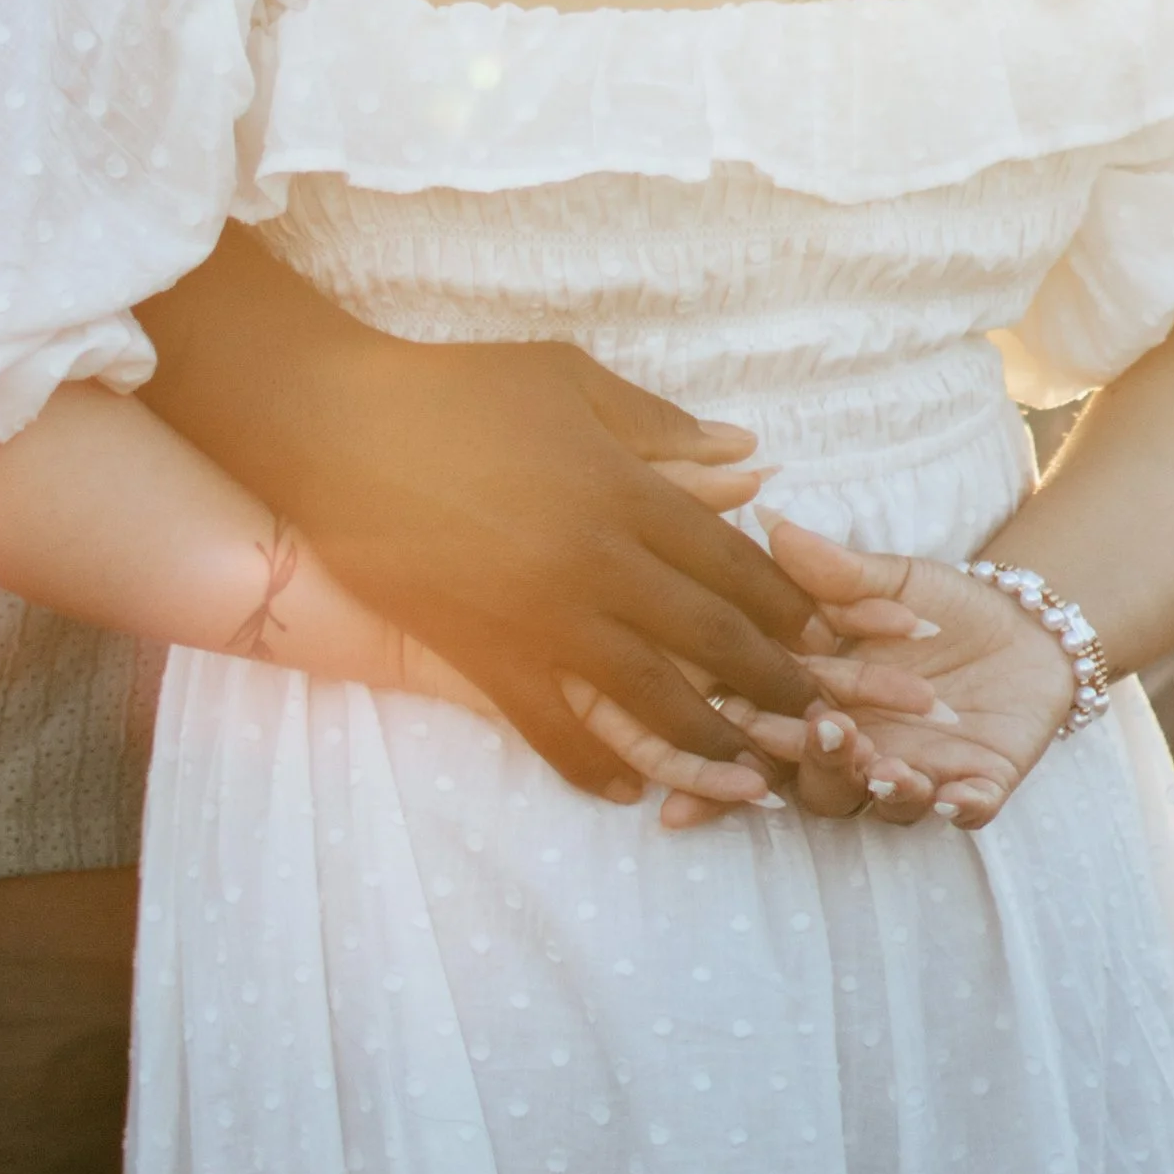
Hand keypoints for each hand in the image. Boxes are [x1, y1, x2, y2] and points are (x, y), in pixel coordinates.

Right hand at [138, 230, 830, 799]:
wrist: (337, 429)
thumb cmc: (457, 388)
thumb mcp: (569, 382)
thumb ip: (663, 427)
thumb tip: (750, 455)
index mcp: (624, 490)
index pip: (734, 561)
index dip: (791, 605)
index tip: (835, 639)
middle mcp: (596, 563)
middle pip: (712, 638)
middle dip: (779, 685)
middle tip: (828, 723)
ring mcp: (541, 618)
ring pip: (650, 698)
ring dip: (709, 741)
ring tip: (755, 775)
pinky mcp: (485, 657)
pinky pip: (554, 730)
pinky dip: (597, 766)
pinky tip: (628, 791)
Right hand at [730, 519, 1077, 833]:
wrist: (1030, 625)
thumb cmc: (945, 606)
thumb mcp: (893, 580)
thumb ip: (836, 570)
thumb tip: (772, 523)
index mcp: (823, 703)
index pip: (768, 725)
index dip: (741, 734)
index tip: (733, 722)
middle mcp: (859, 752)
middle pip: (817, 778)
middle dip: (817, 761)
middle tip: (827, 730)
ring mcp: (916, 774)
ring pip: (882, 806)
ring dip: (881, 792)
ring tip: (888, 769)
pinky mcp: (977, 787)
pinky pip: (965, 811)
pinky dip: (959, 807)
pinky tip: (957, 795)